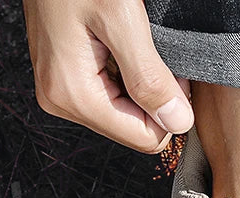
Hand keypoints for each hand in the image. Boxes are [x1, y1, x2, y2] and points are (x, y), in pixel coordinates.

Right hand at [23, 0, 192, 152]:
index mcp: (73, 96)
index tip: (175, 70)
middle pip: (133, 129)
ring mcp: (60, 91)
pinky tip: (121, 42)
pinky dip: (126, 73)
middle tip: (157, 51)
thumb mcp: (120, 16)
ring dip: (140, 83)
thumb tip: (179, 123)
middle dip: (154, 97)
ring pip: (123, 112)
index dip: (169, 108)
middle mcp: (61, 102)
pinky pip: (109, 93)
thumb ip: (149, 76)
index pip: (143, 139)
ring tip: (135, 42)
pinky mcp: (63, 77)